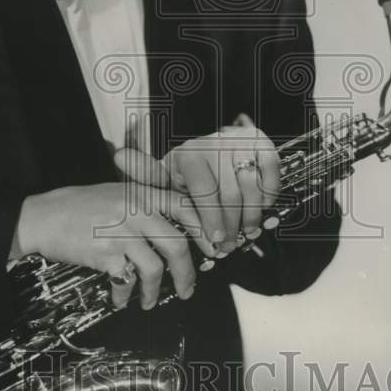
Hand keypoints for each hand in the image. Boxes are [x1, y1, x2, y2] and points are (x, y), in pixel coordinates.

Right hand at [15, 182, 213, 308]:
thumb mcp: (116, 192)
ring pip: (155, 269)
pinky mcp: (105, 254)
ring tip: (151, 302)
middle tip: (187, 289)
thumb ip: (144, 205)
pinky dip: (125, 295)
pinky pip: (127, 281)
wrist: (42, 216)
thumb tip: (175, 231)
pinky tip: (120, 299)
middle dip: (187, 274)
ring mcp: (121, 232)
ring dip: (156, 292)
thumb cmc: (77, 205)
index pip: (184, 207)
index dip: (204, 229)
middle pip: (177, 246)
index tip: (214, 248)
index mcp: (141, 193)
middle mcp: (135, 210)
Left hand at [115, 120, 279, 254]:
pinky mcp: (262, 145)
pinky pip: (270, 178)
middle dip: (230, 227)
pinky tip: (259, 211)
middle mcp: (215, 144)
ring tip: (246, 233)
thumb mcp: (167, 174)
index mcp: (189, 154)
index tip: (214, 242)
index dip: (210, 221)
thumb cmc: (189, 170)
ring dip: (251, 217)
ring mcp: (240, 143)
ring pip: (251, 190)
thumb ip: (147, 173)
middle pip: (229, 196)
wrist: (217, 146)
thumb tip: (120, 155)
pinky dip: (267, 198)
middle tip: (228, 246)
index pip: (204, 193)